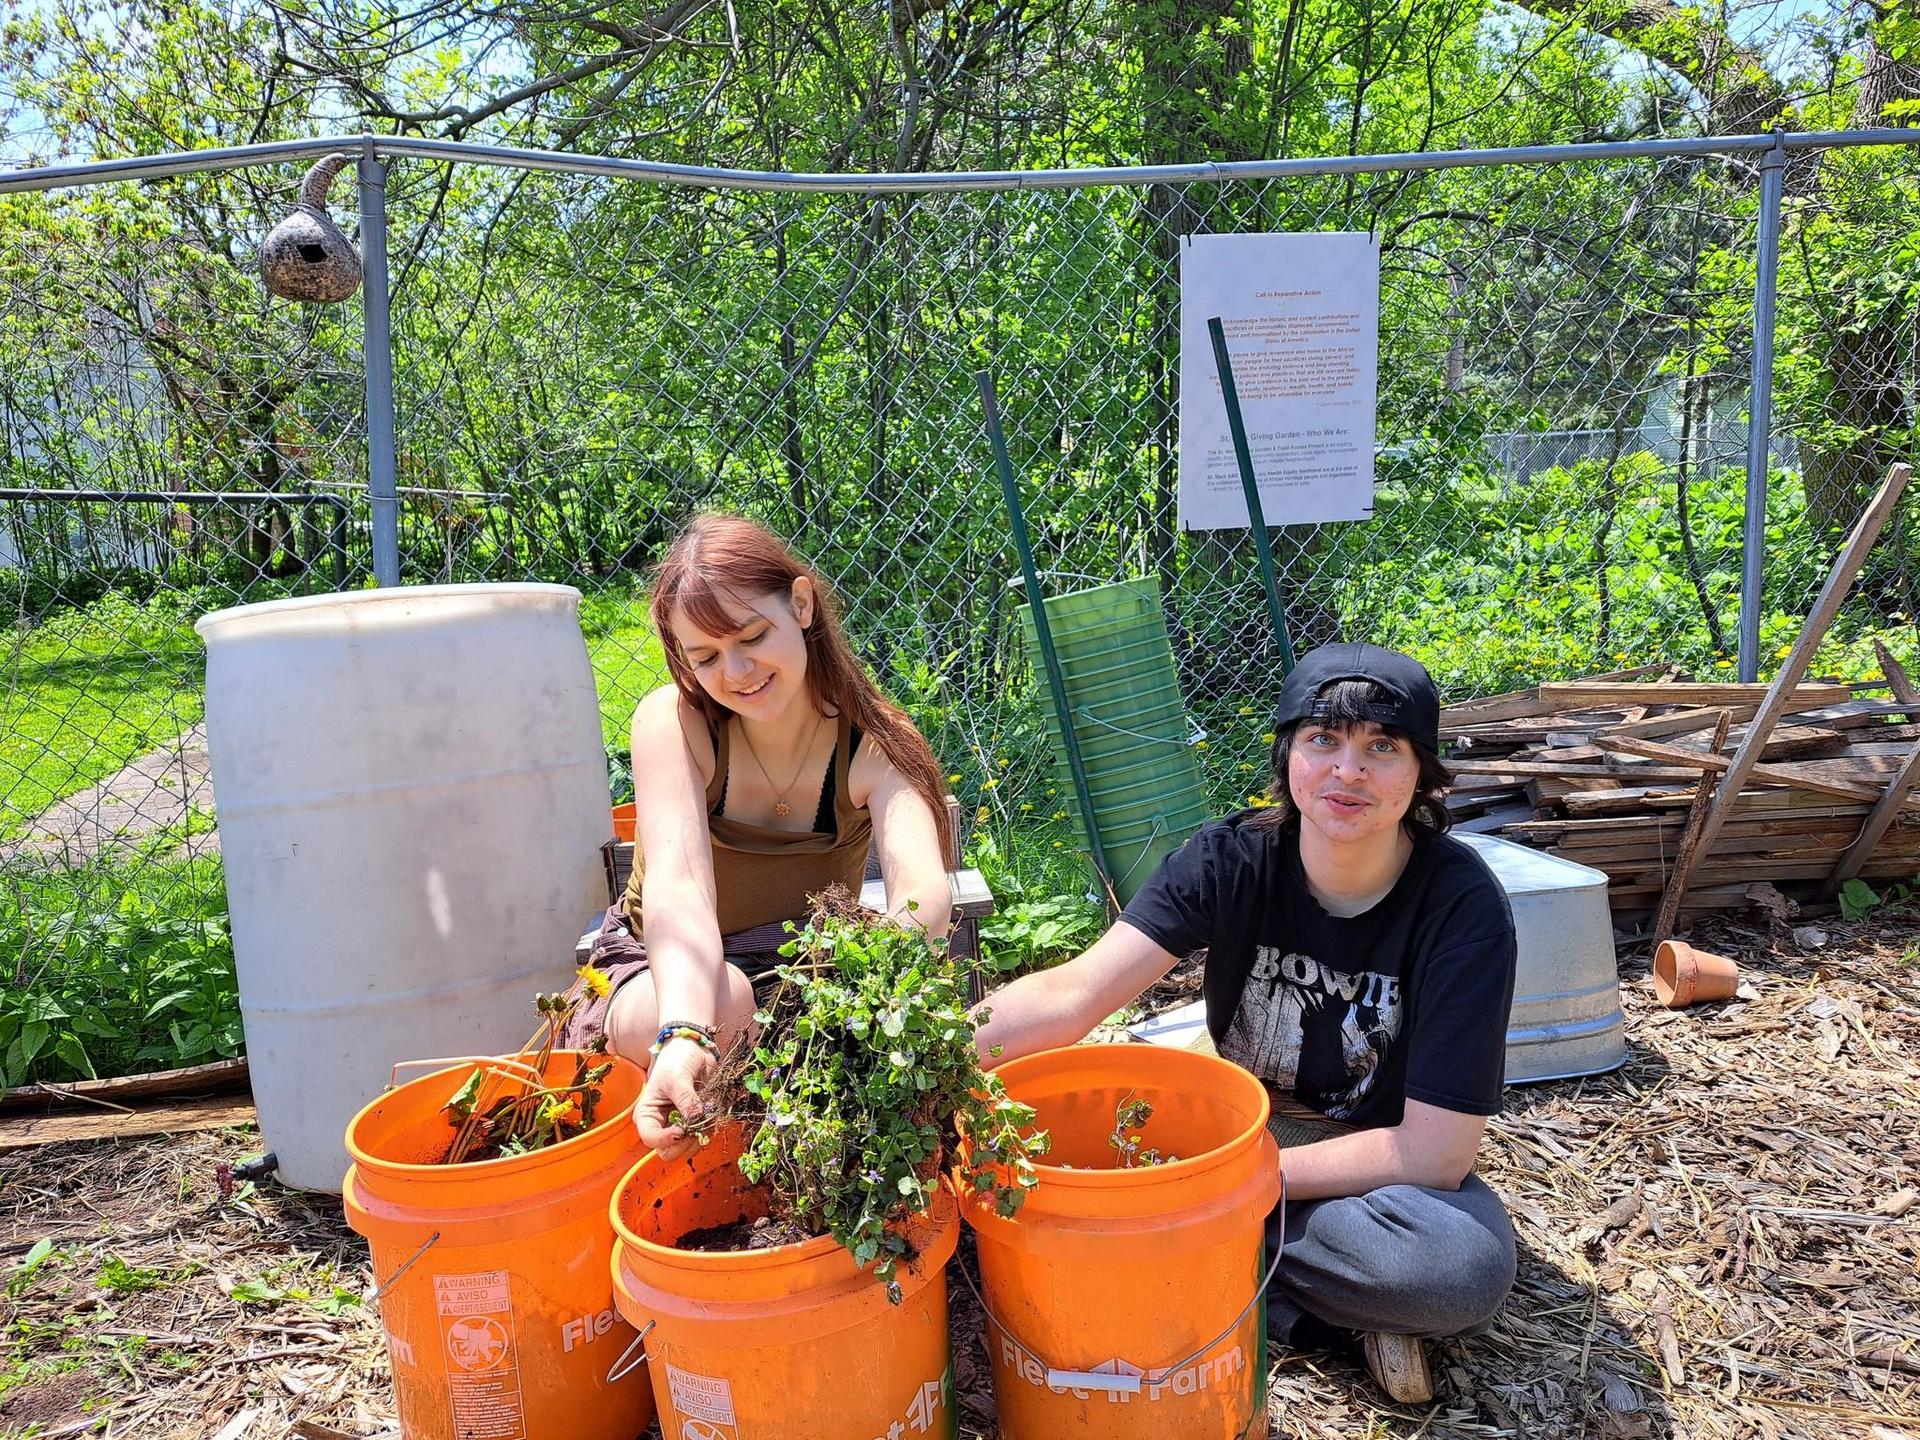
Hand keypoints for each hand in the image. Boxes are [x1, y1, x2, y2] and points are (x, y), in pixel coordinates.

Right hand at [635, 1037, 715, 1159]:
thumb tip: (697, 1121)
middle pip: (669, 1151)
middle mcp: (661, 1124)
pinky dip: (710, 1127)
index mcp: (647, 1115)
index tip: (682, 1129)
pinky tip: (711, 1110)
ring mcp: (679, 1125)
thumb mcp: (678, 1078)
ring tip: (706, 1112)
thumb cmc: (676, 1060)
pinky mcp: (695, 1123)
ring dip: (701, 1135)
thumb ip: (686, 1101)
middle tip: (697, 1125)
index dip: (666, 1139)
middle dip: (685, 1142)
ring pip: (688, 1148)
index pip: (651, 1139)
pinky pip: (703, 1136)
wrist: (693, 1048)